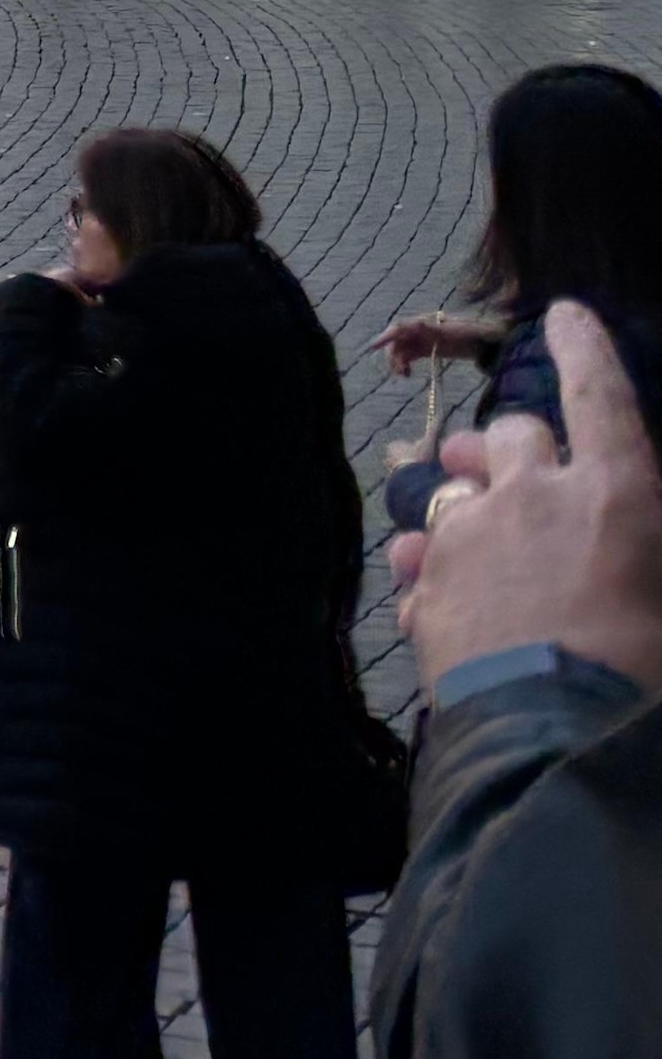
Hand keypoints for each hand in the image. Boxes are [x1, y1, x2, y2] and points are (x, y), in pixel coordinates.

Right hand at [382, 310, 508, 375]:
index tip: (372, 347)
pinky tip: (407, 374)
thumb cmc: (472, 332)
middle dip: (393, 355)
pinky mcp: (427, 350)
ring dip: (398, 362)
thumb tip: (417, 323)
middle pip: (397, 340)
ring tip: (405, 375)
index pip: (399, 328)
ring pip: (401, 350)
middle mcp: (419, 330)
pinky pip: (409, 356)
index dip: (385, 337)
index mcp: (423, 322)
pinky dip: (404, 365)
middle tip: (399, 371)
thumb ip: (434, 329)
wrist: (487, 341)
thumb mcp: (453, 331)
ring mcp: (422, 340)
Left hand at [395, 302, 661, 689]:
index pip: (601, 393)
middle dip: (512, 442)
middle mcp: (536, 495)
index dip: (585, 349)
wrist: (567, 742)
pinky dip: (432, 565)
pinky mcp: (431, 587)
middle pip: (510, 434)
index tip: (566, 316)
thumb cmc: (652, 671)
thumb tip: (614, 528)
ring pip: (452, 489)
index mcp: (618, 490)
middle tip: (511, 464)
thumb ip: (637, 539)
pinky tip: (441, 590)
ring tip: (471, 523)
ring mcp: (473, 538)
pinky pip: (421, 556)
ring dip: (464, 498)